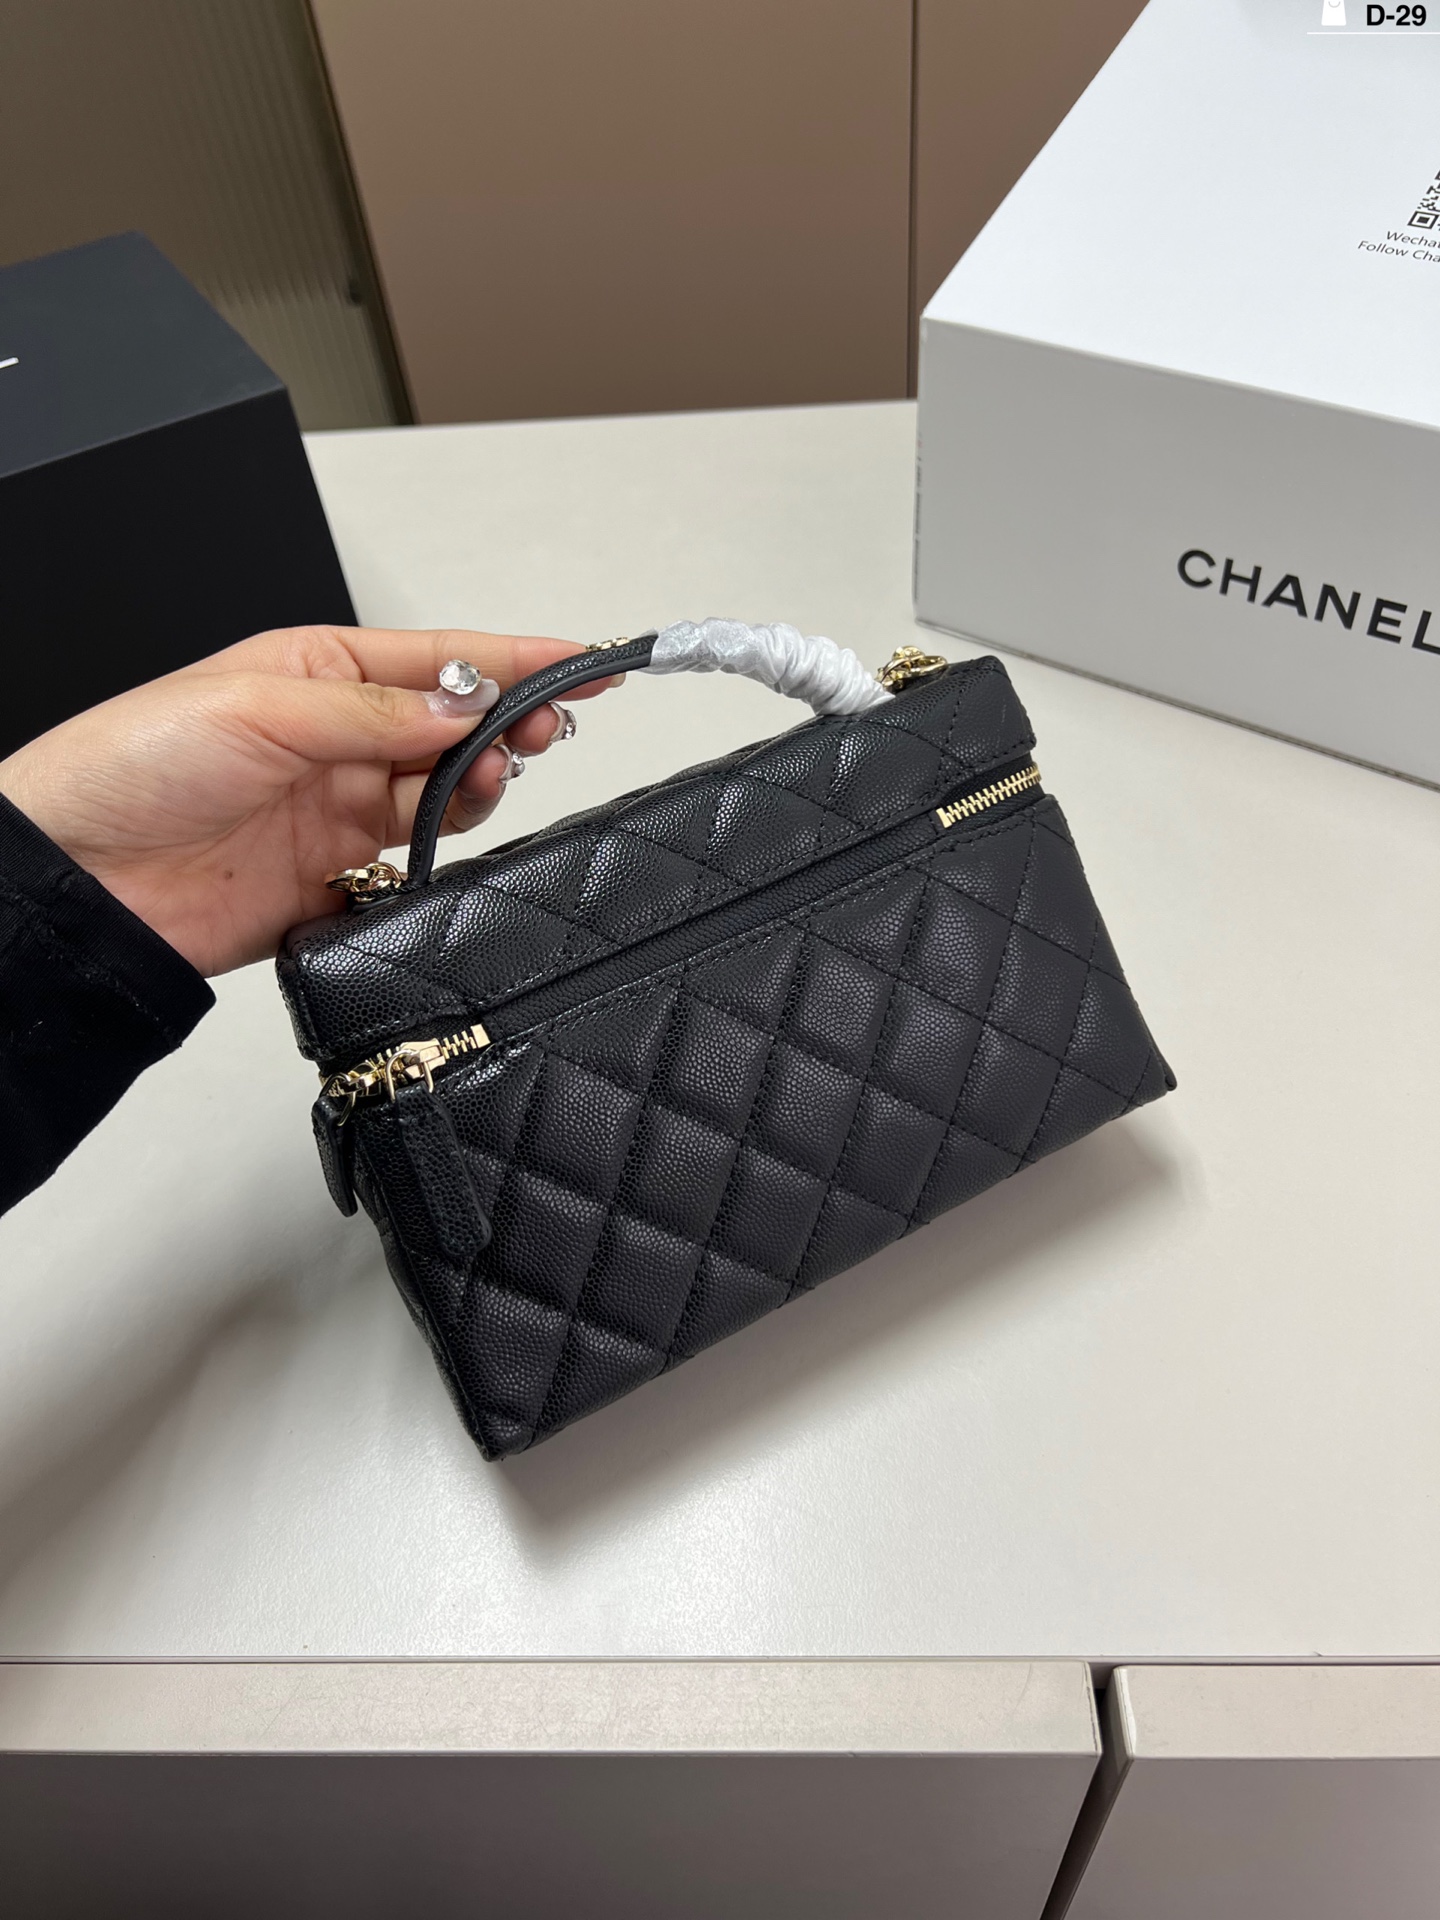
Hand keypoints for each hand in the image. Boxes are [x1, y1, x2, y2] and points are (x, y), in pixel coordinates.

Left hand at [0, 624, 615, 976]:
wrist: (76, 880)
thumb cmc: (127, 765)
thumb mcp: (254, 707)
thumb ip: (371, 713)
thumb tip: (463, 710)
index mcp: (317, 671)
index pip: (441, 659)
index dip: (521, 659)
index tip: (591, 660)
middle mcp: (335, 738)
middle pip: (457, 729)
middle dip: (512, 725)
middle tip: (547, 732)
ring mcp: (337, 810)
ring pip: (448, 795)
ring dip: (480, 787)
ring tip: (486, 785)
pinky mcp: (334, 881)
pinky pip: (418, 867)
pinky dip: (446, 859)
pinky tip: (449, 847)